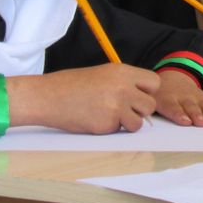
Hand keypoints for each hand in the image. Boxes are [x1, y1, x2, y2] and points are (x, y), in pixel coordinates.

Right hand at [7, 63, 159, 133]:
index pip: (154, 83)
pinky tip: (97, 119)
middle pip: (151, 105)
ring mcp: (116, 107)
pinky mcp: (107, 124)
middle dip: (139, 110)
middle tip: (123, 109)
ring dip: (128, 122)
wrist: (48, 96)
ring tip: (110, 115)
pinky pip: (120, 130)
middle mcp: (123, 88)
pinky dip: (112, 128)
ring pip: (139, 122)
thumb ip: (125, 82)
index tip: (136, 95)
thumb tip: (145, 96)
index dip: (147, 91)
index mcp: (122, 72)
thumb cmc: (72, 85)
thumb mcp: (103, 73)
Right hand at [155, 68, 202, 125]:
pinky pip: (173, 110)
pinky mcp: (167, 103)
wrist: (163, 79)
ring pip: (190, 108)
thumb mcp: (202, 101)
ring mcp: (181, 101)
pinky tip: (184, 121)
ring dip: (197, 115)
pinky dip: (178, 115)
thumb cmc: (186, 95)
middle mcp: (195, 100)